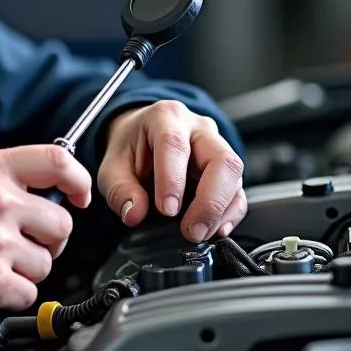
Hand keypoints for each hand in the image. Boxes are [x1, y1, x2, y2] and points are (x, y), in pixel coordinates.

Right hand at [0, 145, 91, 323]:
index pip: (57, 161)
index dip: (77, 180)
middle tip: (22, 244)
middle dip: (48, 239)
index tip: (78, 197)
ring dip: (26, 270)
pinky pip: (28, 293)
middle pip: (61, 223)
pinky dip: (11, 295)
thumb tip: (37, 190)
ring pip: (46, 263)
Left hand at [98, 101, 245, 242]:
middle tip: (191, 230)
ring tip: (199, 233)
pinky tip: (216, 230)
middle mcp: (198, 128)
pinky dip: (230, 214)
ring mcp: (217, 146)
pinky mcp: (226, 170)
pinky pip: (238, 192)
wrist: (142, 137)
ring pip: (234, 175)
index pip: (174, 144)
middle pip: (220, 159)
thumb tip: (134, 213)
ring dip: (221, 210)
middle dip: (209, 200)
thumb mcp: (112, 166)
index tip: (167, 209)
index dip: (172, 179)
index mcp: (165, 117)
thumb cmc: (131, 147)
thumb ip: (120, 190)